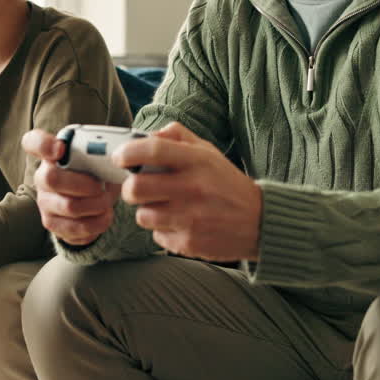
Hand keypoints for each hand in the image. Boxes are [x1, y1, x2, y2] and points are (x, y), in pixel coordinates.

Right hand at [22, 129, 119, 245]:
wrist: (93, 201)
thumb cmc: (94, 174)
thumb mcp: (97, 159)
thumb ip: (100, 152)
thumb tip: (117, 156)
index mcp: (52, 154)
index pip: (33, 142)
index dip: (43, 144)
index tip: (61, 148)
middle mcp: (42, 177)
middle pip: (52, 178)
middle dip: (85, 184)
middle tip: (101, 187)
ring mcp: (45, 202)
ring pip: (69, 206)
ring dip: (96, 205)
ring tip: (107, 202)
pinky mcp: (53, 224)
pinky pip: (75, 228)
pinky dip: (97, 223)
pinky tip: (105, 216)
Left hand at [115, 122, 262, 261]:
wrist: (259, 222)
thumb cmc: (227, 183)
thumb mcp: (209, 152)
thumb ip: (178, 137)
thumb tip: (146, 136)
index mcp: (198, 162)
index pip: (152, 150)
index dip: (128, 153)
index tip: (120, 158)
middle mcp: (193, 189)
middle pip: (137, 188)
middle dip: (130, 188)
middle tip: (137, 187)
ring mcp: (190, 219)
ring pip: (143, 216)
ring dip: (148, 211)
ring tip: (165, 207)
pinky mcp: (189, 243)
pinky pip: (157, 236)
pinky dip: (163, 230)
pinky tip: (180, 224)